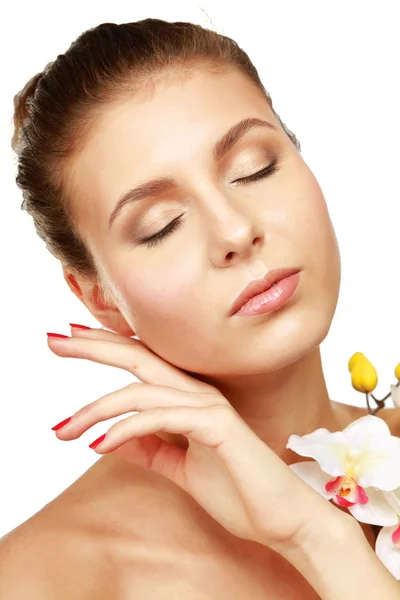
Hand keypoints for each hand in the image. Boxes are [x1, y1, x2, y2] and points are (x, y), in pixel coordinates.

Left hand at [48, 326, 344, 553]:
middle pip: (138, 357)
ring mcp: (209, 407)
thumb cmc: (238, 491)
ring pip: (142, 390)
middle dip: (94, 346)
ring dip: (96, 408)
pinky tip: (98, 443)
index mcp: (191, 399)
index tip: (70, 338)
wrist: (282, 519)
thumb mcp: (179, 468)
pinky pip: (161, 417)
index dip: (107, 346)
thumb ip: (150, 449)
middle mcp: (199, 393)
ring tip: (63, 429)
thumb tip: (111, 438)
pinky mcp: (217, 426)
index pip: (142, 363)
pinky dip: (125, 428)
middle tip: (54, 339)